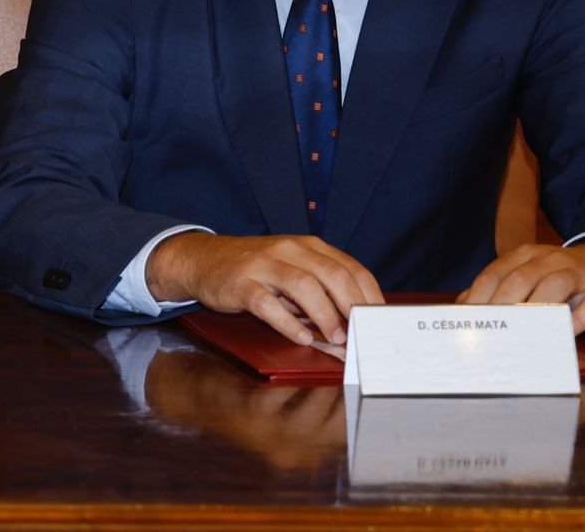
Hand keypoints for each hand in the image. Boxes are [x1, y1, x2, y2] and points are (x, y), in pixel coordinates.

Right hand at [148, 232, 383, 345]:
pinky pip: (268, 303)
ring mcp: (264, 265)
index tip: (380, 322)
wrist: (204, 260)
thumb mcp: (291, 272)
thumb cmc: (256, 270)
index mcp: (308, 246)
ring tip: (336, 338)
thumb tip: (351, 329)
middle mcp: (289, 250)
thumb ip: (320, 293)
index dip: (370, 296)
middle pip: (332, 275)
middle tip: (362, 333)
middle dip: (352, 306)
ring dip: (325, 315)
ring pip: (304, 286)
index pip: (351, 268)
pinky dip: (288, 323)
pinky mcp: (241, 283)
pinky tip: (301, 337)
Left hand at [458, 240, 584, 333]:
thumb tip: (464, 306)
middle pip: (521, 280)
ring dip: (537, 309)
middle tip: (490, 331)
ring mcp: (580, 274)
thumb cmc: (558, 275)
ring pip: (555, 286)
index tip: (468, 320)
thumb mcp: (528, 272)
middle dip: (502, 306)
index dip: (479, 297)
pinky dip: (578, 319)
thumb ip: (498, 286)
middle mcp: (551, 260)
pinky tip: (564, 333)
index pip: (496, 274)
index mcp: (526, 256)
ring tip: (521, 334)